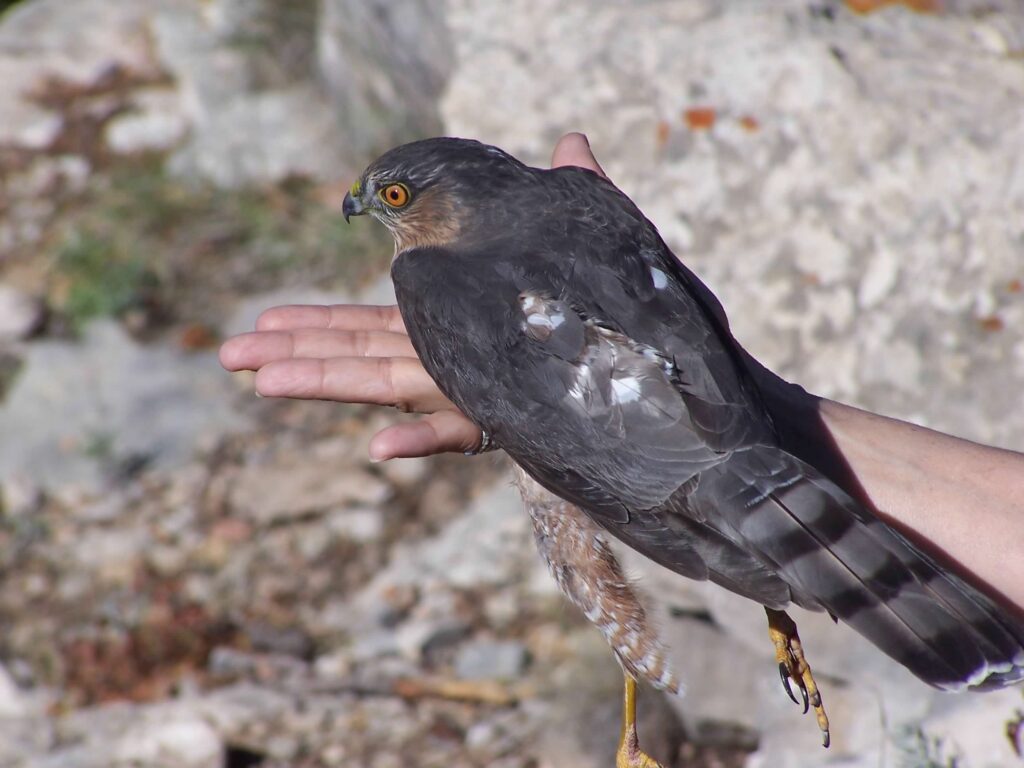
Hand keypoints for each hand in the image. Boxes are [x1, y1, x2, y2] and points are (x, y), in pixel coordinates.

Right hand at [219, 133, 607, 459]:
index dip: (317, 323)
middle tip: (230, 354)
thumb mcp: (577, 253)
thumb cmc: (602, 324)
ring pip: (383, 390)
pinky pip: (451, 435)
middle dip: (295, 354)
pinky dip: (416, 439)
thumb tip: (573, 138)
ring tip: (264, 382)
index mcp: (446, 327)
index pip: (369, 325)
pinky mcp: (496, 423)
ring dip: (325, 385)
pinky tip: (377, 448)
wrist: (642, 393)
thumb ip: (569, 198)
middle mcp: (444, 363)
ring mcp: (464, 394)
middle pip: (356, 357)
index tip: (266, 319)